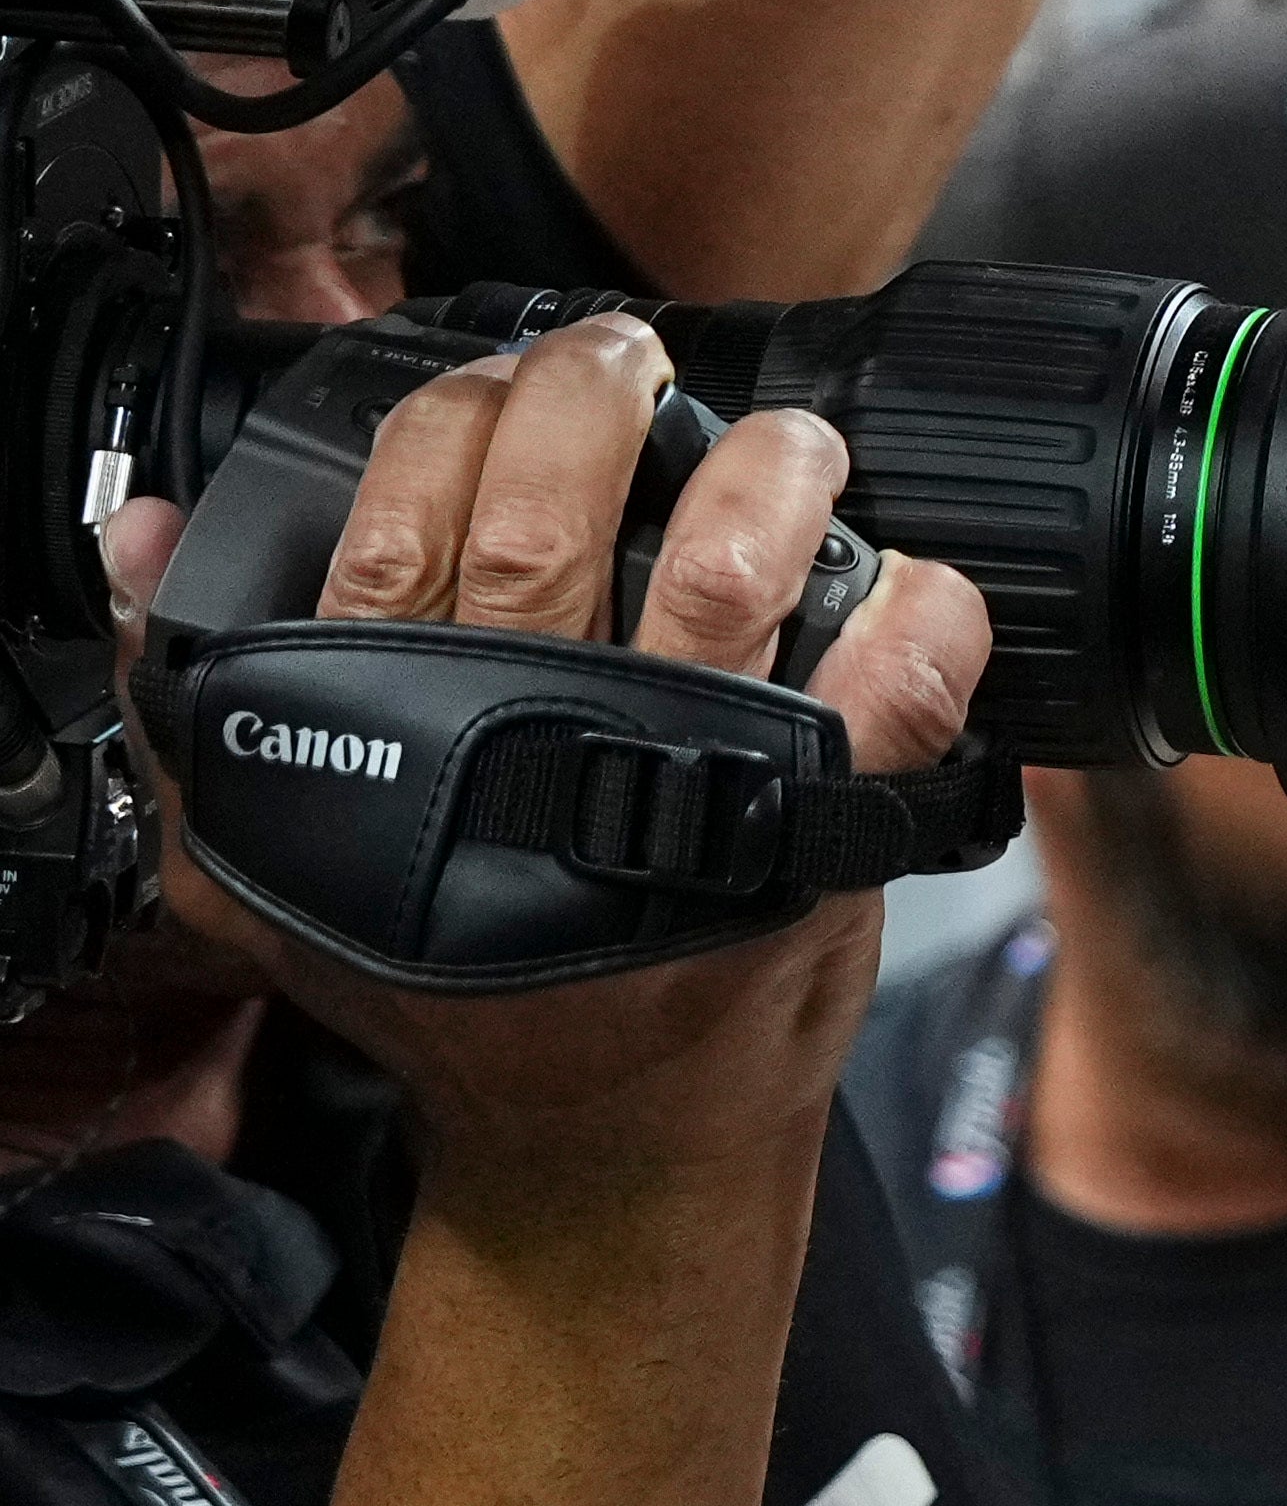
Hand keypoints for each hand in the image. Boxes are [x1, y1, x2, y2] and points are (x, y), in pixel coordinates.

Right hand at [118, 314, 990, 1223]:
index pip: (396, 528)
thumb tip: (147, 545)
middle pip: (550, 523)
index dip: (452, 419)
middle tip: (626, 356)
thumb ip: (203, 708)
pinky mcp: (825, 836)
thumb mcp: (279, 869)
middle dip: (592, 401)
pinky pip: (896, 696)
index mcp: (403, 737)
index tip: (498, 374)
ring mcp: (691, 790)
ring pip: (726, 579)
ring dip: (763, 476)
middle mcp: (543, 748)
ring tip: (779, 442)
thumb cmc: (462, 999)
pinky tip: (911, 582)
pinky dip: (920, 620)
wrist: (605, 1149)